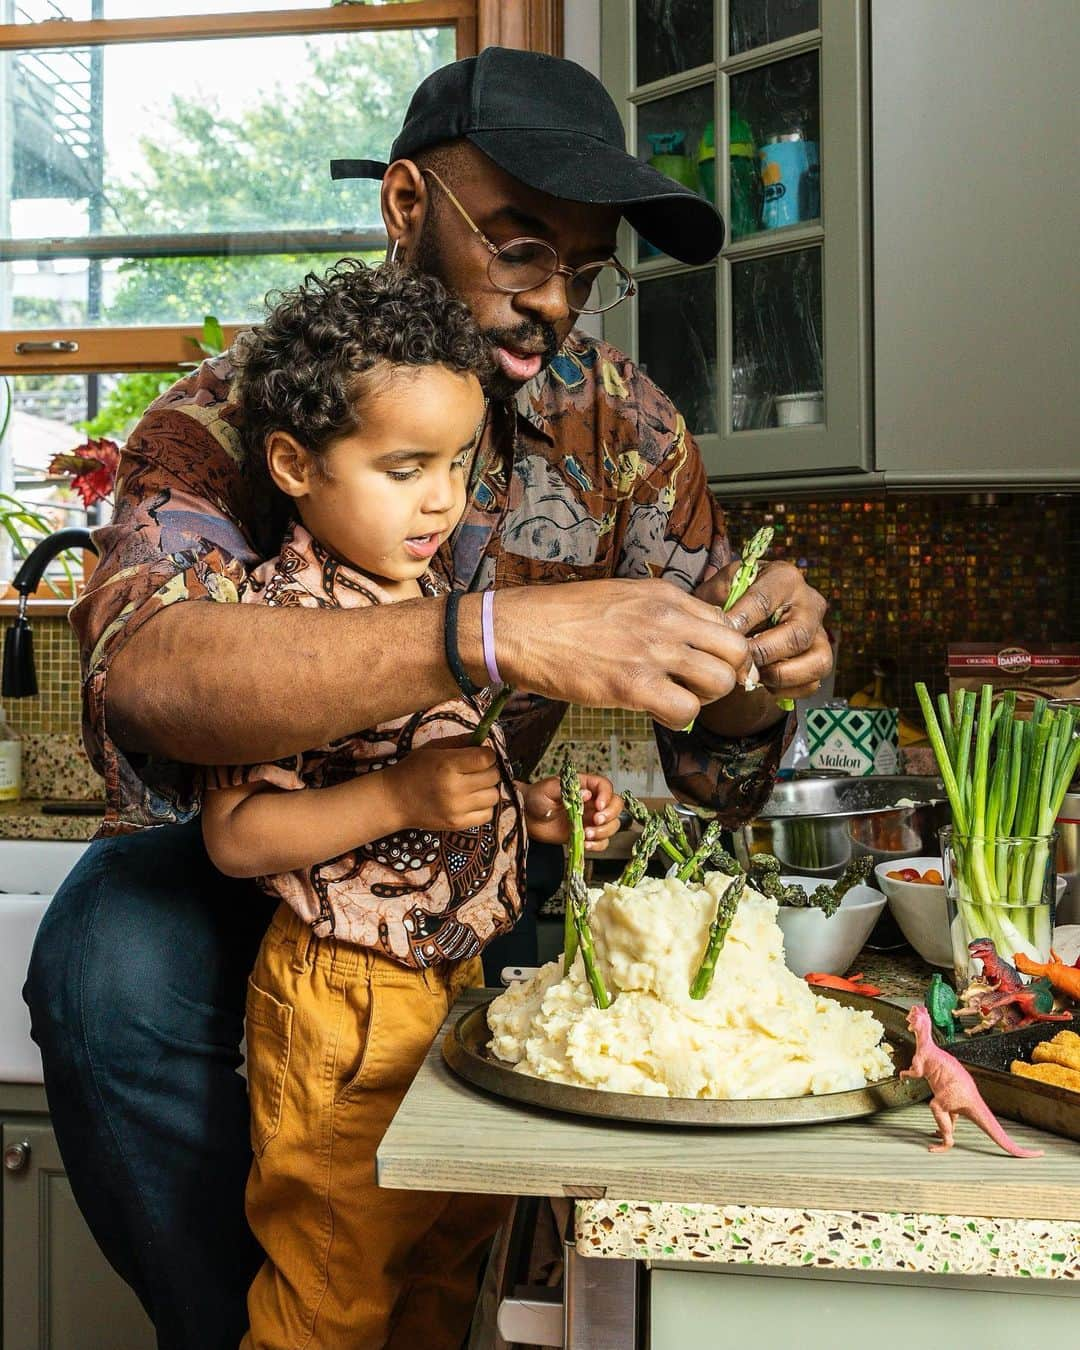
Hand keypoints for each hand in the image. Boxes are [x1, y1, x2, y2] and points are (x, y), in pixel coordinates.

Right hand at [383, 743, 501, 832]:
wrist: (393, 800)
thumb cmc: (413, 770)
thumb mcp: (433, 748)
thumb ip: (460, 741)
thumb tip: (485, 739)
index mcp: (447, 765)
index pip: (486, 758)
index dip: (487, 755)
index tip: (480, 756)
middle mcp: (454, 788)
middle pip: (493, 776)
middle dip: (488, 770)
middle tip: (475, 770)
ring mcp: (457, 809)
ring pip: (494, 796)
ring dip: (487, 789)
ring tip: (473, 786)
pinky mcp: (457, 824)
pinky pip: (488, 815)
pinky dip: (483, 807)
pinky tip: (471, 801)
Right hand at [497, 579, 754, 730]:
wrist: (519, 629)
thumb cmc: (561, 617)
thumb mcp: (621, 597)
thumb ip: (658, 614)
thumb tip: (686, 639)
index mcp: (664, 595)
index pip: (725, 622)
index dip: (721, 650)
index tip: (704, 665)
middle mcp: (667, 618)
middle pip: (736, 651)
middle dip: (724, 675)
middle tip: (696, 686)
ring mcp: (652, 650)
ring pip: (720, 682)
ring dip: (703, 699)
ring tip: (674, 699)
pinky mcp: (633, 685)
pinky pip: (686, 710)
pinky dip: (678, 718)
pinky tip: (655, 711)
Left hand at [523, 774, 623, 851]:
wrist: (526, 817)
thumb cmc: (535, 798)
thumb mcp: (548, 788)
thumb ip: (567, 790)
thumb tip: (586, 794)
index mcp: (584, 786)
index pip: (605, 787)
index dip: (606, 796)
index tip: (598, 805)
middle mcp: (591, 803)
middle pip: (616, 806)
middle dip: (610, 815)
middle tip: (595, 821)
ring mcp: (590, 820)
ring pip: (612, 825)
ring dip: (603, 832)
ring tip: (586, 834)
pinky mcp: (585, 835)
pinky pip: (601, 842)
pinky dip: (597, 845)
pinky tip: (585, 843)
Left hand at [695, 559, 831, 701]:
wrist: (749, 615)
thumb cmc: (733, 599)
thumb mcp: (720, 588)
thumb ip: (716, 597)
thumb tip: (721, 624)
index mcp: (784, 578)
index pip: (763, 602)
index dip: (739, 624)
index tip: (720, 638)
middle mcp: (810, 603)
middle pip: (796, 635)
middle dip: (762, 654)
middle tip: (737, 663)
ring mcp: (820, 632)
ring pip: (816, 661)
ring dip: (779, 674)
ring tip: (753, 674)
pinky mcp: (820, 658)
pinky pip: (813, 682)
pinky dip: (787, 689)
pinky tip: (764, 683)